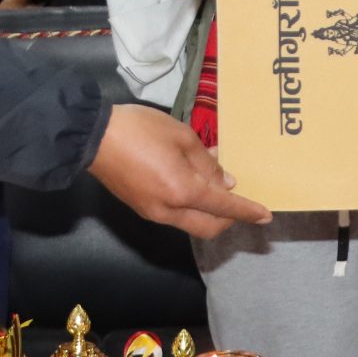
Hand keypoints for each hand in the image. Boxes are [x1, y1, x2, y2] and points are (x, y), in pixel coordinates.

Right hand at [89, 102, 271, 237]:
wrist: (92, 137)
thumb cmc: (140, 129)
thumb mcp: (181, 136)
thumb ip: (207, 163)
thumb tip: (225, 183)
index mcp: (182, 191)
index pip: (224, 207)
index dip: (246, 211)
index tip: (265, 215)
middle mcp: (169, 210)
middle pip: (208, 226)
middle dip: (229, 219)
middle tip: (241, 202)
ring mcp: (152, 212)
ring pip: (191, 222)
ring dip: (209, 211)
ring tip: (216, 185)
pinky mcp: (141, 207)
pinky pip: (175, 214)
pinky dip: (190, 205)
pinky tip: (192, 182)